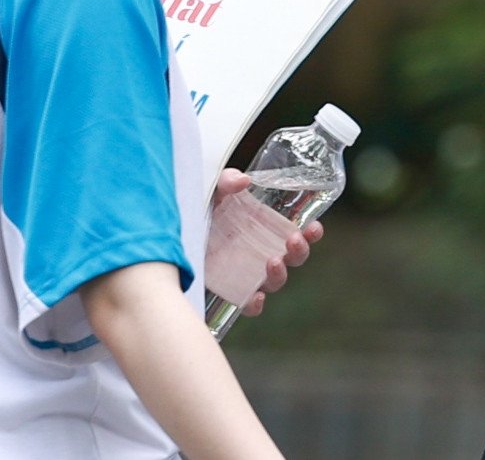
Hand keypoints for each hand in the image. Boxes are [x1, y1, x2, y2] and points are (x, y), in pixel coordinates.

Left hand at [211, 168, 324, 315]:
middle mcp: (262, 251)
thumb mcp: (212, 190)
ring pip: (275, 282)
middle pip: (293, 259)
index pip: (297, 233)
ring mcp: (247, 272)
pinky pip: (248, 303)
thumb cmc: (199, 210)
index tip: (314, 227)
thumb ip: (226, 182)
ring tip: (273, 261)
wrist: (170, 235)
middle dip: (299, 252)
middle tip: (293, 241)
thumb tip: (243, 181)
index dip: (311, 234)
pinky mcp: (229, 288)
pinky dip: (254, 304)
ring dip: (280, 275)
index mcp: (265, 228)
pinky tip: (255, 296)